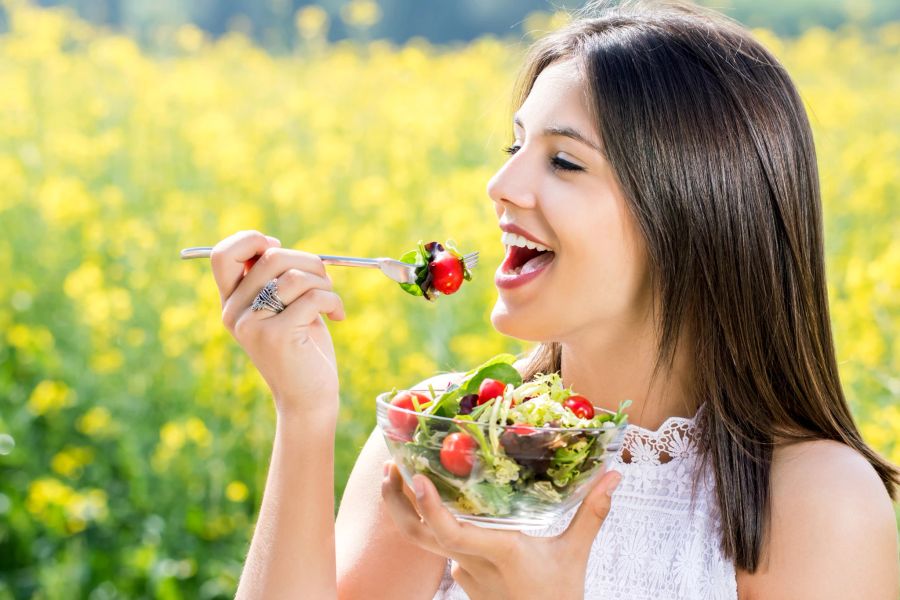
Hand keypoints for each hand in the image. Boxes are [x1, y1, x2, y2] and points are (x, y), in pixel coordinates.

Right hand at [210, 230, 345, 419]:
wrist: (309, 400)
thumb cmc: (303, 349)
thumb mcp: (284, 308)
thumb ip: (274, 279)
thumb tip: (273, 243)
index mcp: (231, 302)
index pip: (224, 254)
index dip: (252, 240)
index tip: (279, 248)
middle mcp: (234, 312)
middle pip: (270, 256)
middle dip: (308, 261)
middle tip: (324, 280)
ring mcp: (252, 325)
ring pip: (293, 275)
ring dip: (323, 282)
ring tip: (331, 300)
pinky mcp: (276, 336)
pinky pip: (311, 297)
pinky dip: (332, 301)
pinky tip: (338, 316)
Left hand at [381, 461, 620, 599]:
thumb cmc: (559, 597)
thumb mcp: (576, 554)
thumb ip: (592, 513)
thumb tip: (615, 475)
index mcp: (496, 552)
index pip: (451, 533)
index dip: (429, 507)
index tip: (416, 478)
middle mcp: (471, 562)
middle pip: (418, 535)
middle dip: (396, 501)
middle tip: (389, 465)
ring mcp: (463, 571)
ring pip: (424, 539)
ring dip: (407, 508)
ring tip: (398, 474)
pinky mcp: (463, 575)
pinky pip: (441, 545)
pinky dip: (433, 520)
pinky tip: (438, 498)